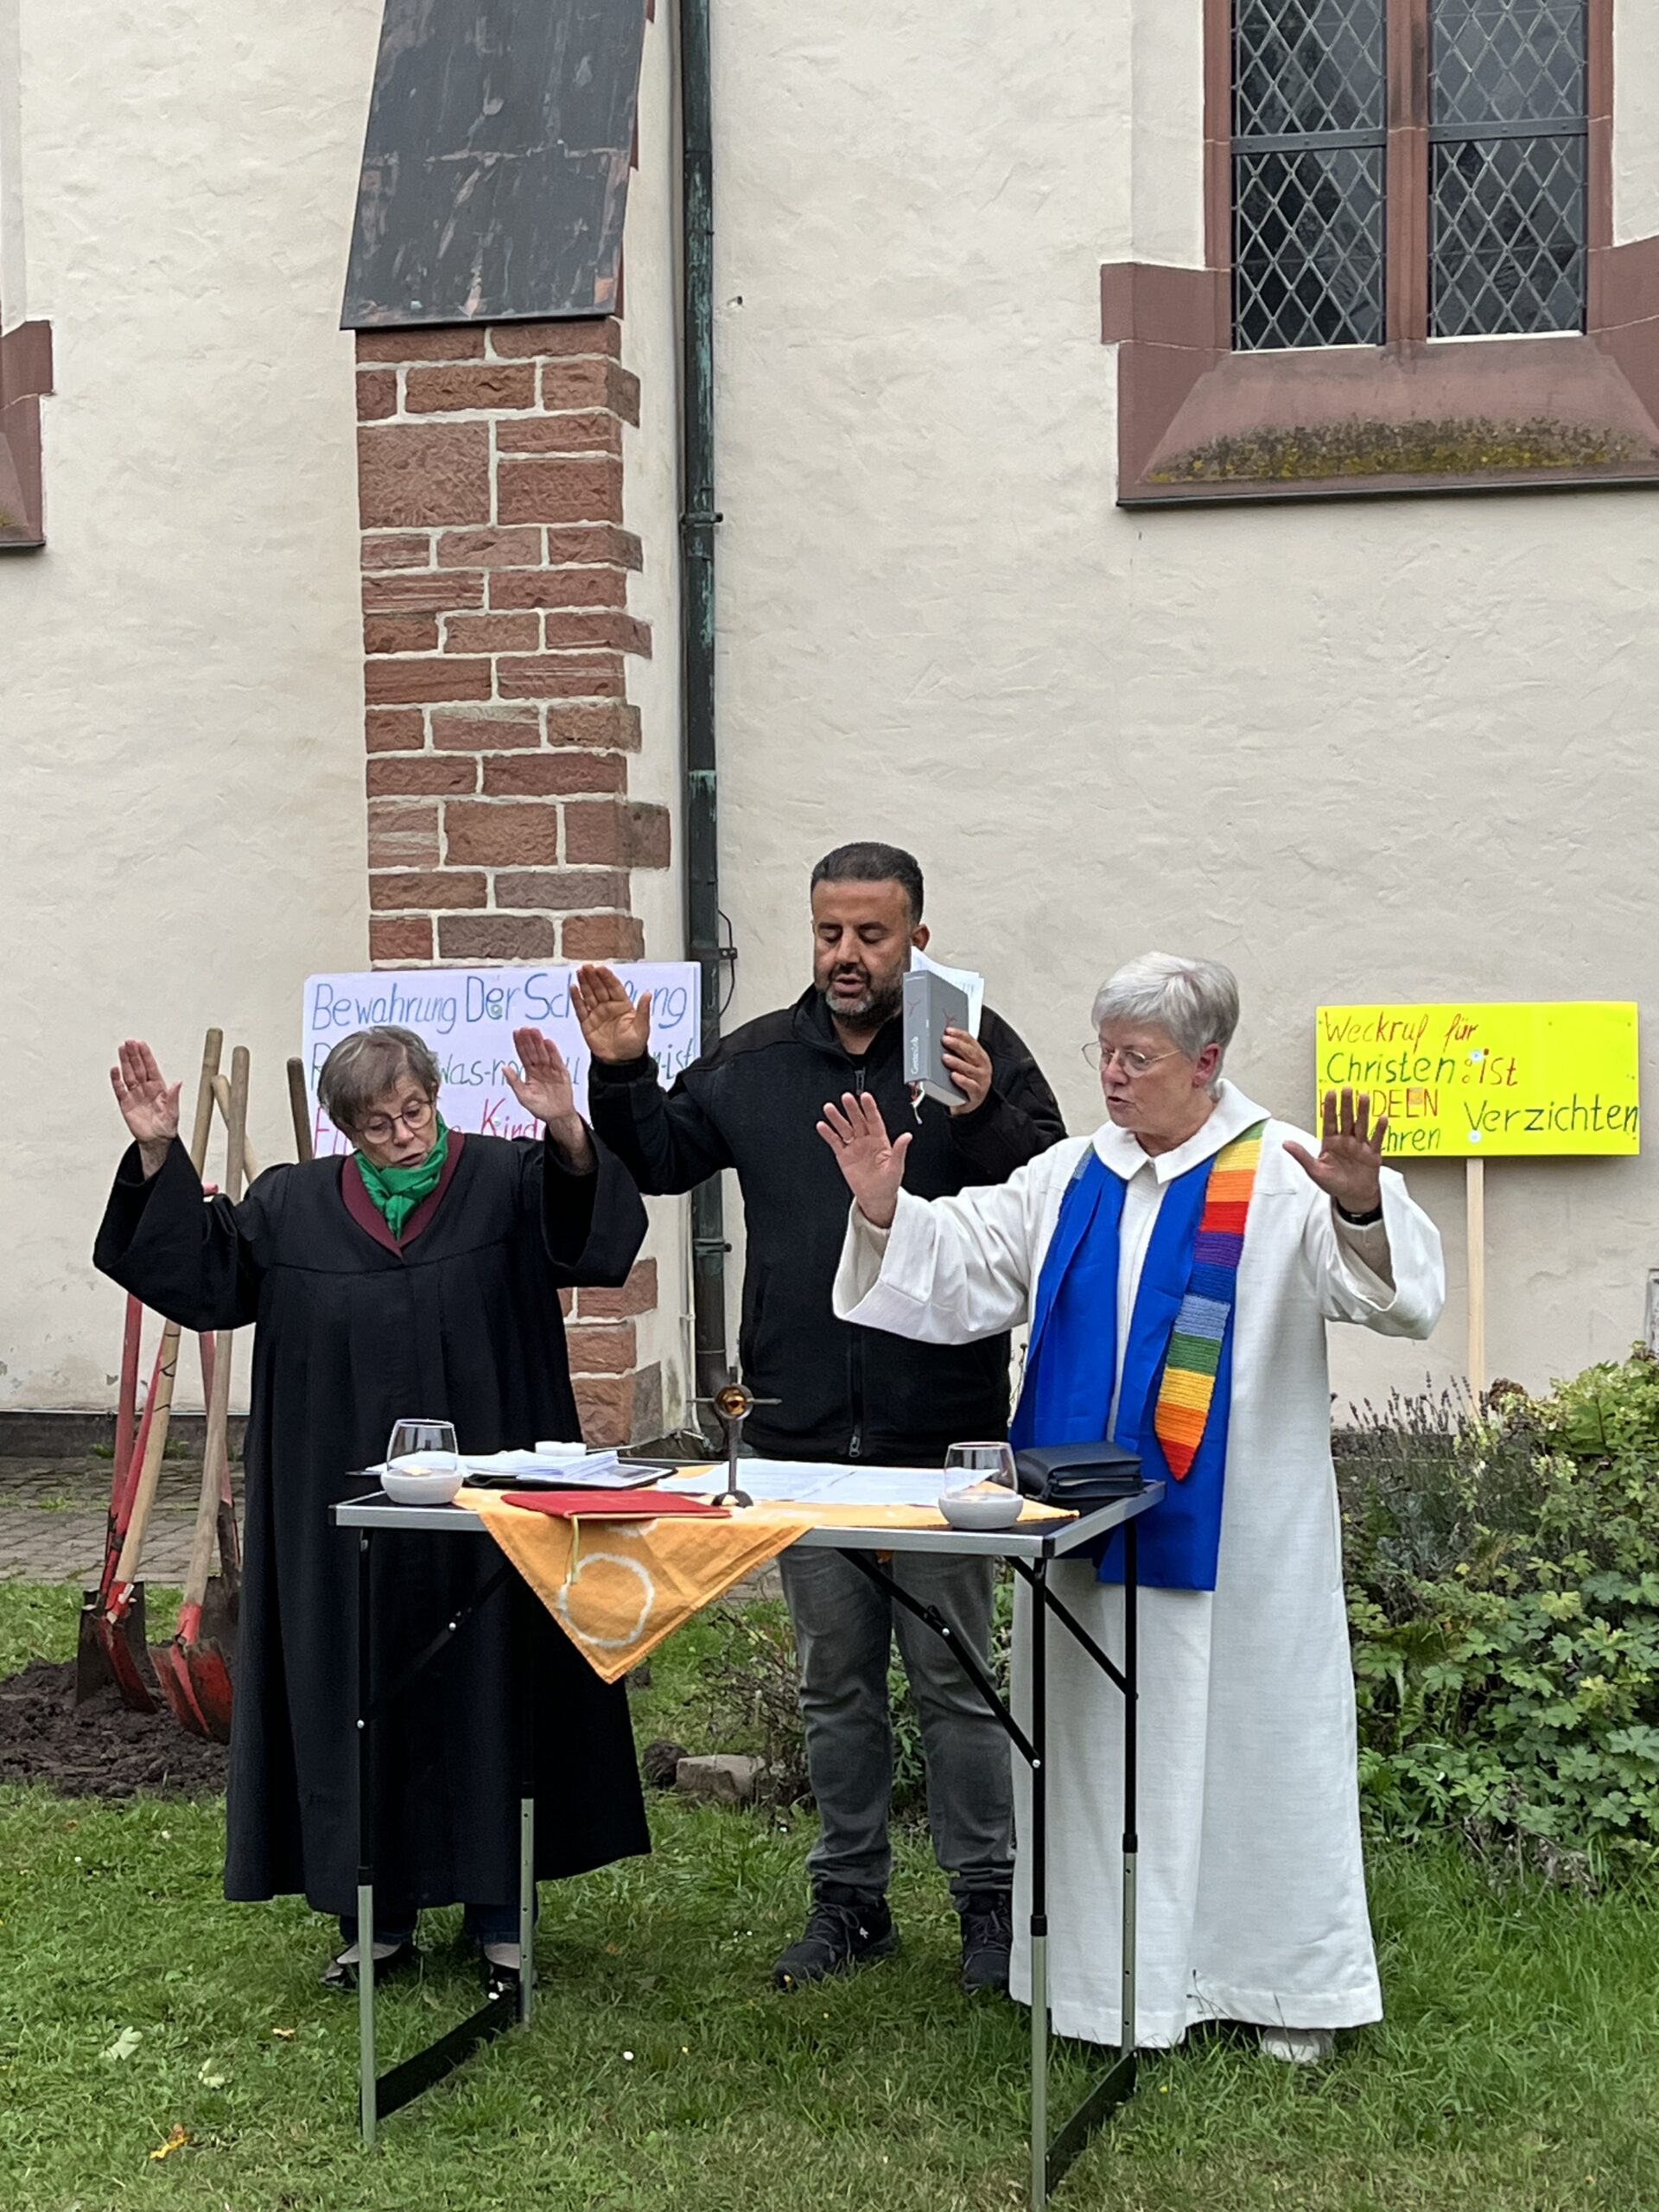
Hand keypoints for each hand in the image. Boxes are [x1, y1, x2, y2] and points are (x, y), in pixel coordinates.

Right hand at [111, 1040, 181, 1177]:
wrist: (156, 1141)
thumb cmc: (167, 1126)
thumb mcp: (173, 1112)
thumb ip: (173, 1097)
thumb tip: (178, 1083)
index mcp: (159, 1088)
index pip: (151, 1068)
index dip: (146, 1056)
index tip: (141, 1044)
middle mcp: (146, 1088)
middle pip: (138, 1068)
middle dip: (133, 1055)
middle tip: (128, 1042)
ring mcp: (135, 1095)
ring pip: (128, 1075)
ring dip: (124, 1062)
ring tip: (121, 1050)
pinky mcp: (125, 1104)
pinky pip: (120, 1090)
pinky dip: (116, 1080)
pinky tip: (114, 1070)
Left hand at [505, 1027, 591, 1167]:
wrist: (557, 1116)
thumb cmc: (540, 1107)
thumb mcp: (523, 1096)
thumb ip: (514, 1081)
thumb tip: (504, 1067)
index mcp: (530, 1072)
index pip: (523, 1055)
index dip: (519, 1044)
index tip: (516, 1032)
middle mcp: (540, 1068)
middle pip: (533, 1051)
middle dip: (529, 1039)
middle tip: (525, 1028)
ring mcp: (551, 1069)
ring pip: (543, 1053)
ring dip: (539, 1042)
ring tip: (535, 1031)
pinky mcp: (561, 1073)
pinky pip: (556, 1060)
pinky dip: (553, 1051)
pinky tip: (548, 1042)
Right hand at [571, 964, 652, 1063]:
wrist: (621, 1063)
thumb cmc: (634, 1046)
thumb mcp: (642, 1028)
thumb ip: (643, 1010)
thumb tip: (649, 993)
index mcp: (623, 1005)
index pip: (614, 987)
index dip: (607, 977)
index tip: (601, 968)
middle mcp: (609, 1007)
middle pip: (599, 988)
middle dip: (593, 977)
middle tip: (587, 966)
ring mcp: (597, 1014)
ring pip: (589, 995)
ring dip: (584, 983)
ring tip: (579, 971)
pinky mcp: (587, 1023)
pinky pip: (581, 1009)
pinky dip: (577, 999)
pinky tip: (573, 988)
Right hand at [817, 1091, 912, 1229]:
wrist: (876, 1197)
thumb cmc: (888, 1183)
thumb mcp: (897, 1167)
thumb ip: (899, 1150)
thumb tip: (907, 1136)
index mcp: (880, 1141)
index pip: (874, 1120)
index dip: (870, 1108)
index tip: (865, 1097)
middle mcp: (866, 1141)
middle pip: (858, 1121)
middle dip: (852, 1109)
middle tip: (846, 1098)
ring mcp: (854, 1147)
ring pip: (844, 1129)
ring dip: (837, 1118)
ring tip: (830, 1108)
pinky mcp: (844, 1156)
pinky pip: (835, 1142)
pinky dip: (828, 1134)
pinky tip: (823, 1126)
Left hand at [941, 1026, 991, 1116]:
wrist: (972, 1103)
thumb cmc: (967, 1081)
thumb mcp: (964, 1065)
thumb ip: (957, 1054)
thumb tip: (942, 1041)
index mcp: (980, 1057)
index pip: (971, 1042)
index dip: (960, 1035)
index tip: (949, 1030)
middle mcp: (983, 1067)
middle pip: (971, 1053)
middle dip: (957, 1045)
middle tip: (945, 1040)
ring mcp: (981, 1080)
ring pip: (969, 1069)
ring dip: (956, 1062)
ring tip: (945, 1057)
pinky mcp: (977, 1093)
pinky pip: (970, 1086)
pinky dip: (962, 1081)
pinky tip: (953, 1076)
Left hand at [1284, 1089, 1388, 1217]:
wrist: (1353, 1196)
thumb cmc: (1333, 1183)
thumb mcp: (1315, 1170)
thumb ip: (1302, 1156)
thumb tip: (1285, 1143)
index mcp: (1330, 1142)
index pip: (1329, 1121)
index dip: (1329, 1108)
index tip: (1330, 1093)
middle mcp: (1345, 1140)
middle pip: (1346, 1119)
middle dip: (1346, 1104)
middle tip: (1347, 1089)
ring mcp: (1360, 1146)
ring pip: (1361, 1125)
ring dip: (1363, 1112)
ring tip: (1364, 1097)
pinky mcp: (1372, 1154)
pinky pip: (1377, 1140)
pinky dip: (1379, 1130)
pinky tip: (1382, 1118)